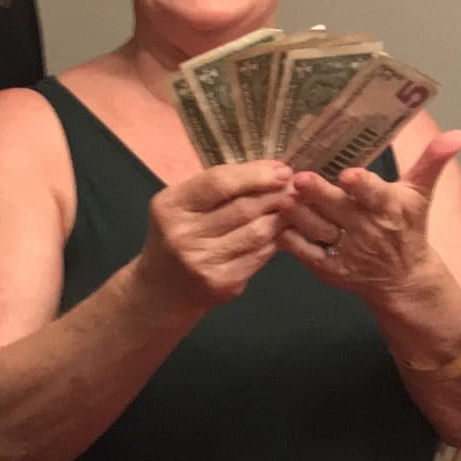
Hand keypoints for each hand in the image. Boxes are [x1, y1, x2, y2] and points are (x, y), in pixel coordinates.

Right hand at [133, 161, 294, 312]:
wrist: (163, 290)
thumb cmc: (178, 236)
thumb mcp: (183, 205)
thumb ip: (218, 188)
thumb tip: (273, 171)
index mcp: (170, 206)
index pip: (218, 182)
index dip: (255, 174)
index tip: (281, 169)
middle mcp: (182, 235)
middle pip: (242, 207)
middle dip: (276, 194)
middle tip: (297, 186)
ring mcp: (202, 262)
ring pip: (257, 232)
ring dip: (281, 217)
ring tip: (294, 206)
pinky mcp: (221, 283)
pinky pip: (259, 255)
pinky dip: (275, 240)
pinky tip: (282, 231)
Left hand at [279, 128, 460, 294]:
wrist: (404, 279)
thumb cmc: (409, 227)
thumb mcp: (422, 194)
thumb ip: (434, 161)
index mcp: (390, 208)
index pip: (376, 196)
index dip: (363, 186)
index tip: (349, 175)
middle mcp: (368, 230)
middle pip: (340, 210)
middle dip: (319, 194)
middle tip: (299, 178)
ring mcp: (348, 252)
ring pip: (319, 231)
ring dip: (300, 216)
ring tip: (283, 199)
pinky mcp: (331, 270)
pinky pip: (308, 255)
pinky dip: (291, 242)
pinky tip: (277, 223)